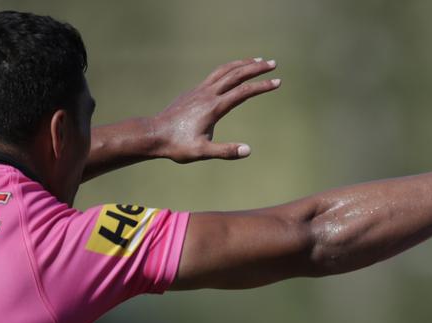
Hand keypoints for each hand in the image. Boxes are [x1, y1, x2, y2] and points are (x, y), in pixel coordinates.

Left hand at [149, 58, 280, 162]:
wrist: (153, 134)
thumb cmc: (177, 145)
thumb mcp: (202, 152)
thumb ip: (225, 151)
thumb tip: (248, 150)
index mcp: (214, 107)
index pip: (243, 92)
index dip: (262, 86)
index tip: (277, 82)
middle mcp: (208, 94)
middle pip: (236, 74)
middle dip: (256, 68)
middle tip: (273, 63)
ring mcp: (200, 90)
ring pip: (225, 70)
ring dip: (242, 64)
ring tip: (257, 60)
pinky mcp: (194, 91)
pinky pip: (215, 74)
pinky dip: (229, 69)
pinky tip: (234, 72)